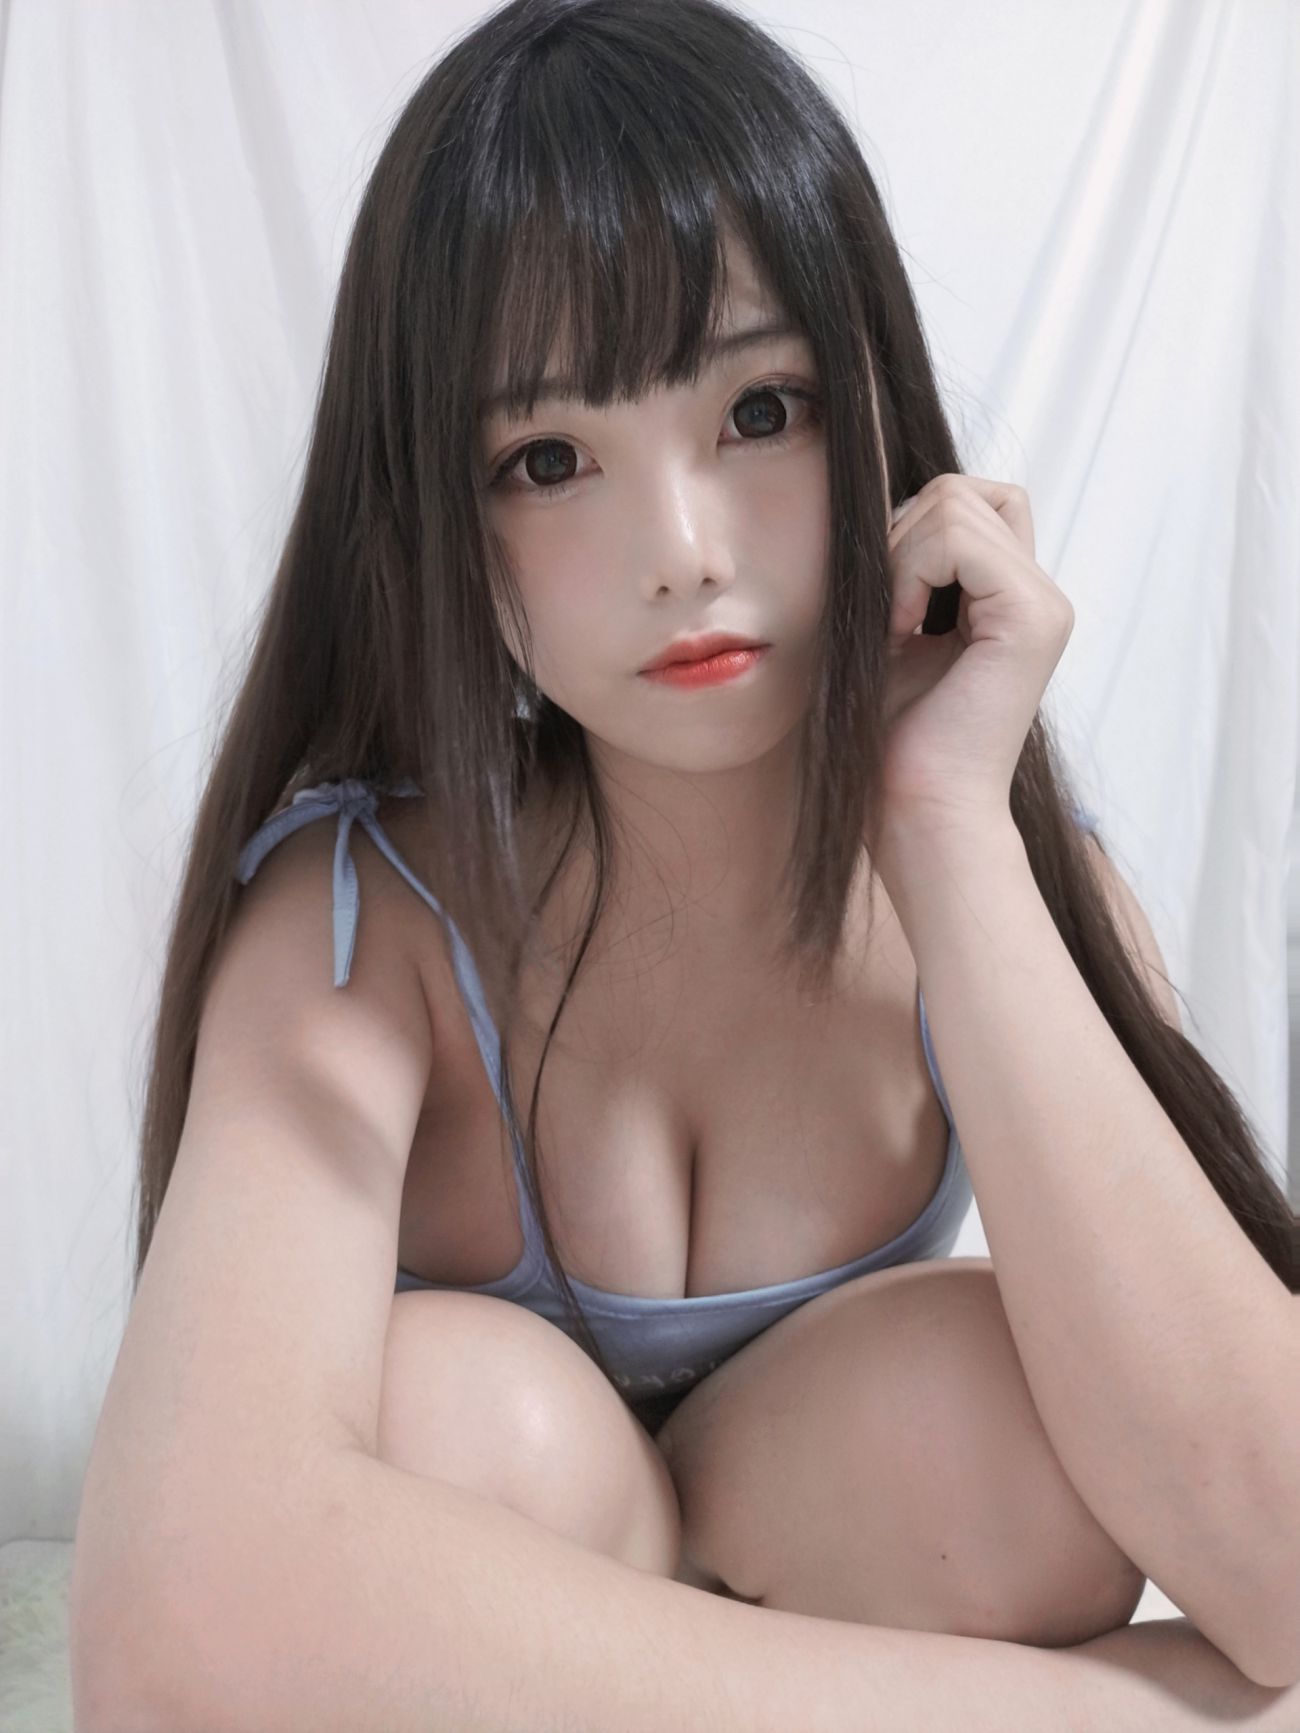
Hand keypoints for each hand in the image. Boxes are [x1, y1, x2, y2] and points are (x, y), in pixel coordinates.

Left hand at [878, 474, 1074, 828]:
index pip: (966, 500)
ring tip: (894, 629)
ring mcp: (1045, 603)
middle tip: (886, 618)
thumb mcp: (889, 631)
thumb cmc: (891, 739)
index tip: (884, 608)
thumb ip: (902, 568)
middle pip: (963, 489)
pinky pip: (959, 539)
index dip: (908, 534)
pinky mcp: (1034, 618)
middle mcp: (1039, 593)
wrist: (916, 809)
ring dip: (902, 558)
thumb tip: (879, 499)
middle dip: (901, 539)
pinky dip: (911, 574)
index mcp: (1011, 597)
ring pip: (958, 501)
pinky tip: (900, 632)